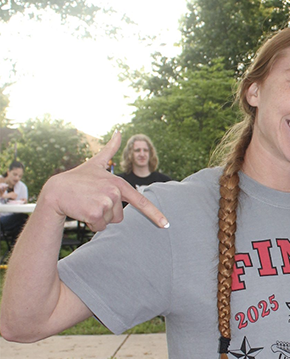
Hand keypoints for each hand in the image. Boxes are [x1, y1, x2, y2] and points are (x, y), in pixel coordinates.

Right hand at [38, 133, 168, 231]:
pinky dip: (91, 223)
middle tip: (92, 200)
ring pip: (109, 221)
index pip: (140, 200)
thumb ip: (110, 150)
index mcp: (118, 183)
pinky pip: (100, 226)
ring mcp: (106, 202)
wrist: (55, 191)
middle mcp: (114, 192)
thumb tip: (118, 132)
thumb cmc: (77, 179)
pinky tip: (82, 210)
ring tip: (86, 204)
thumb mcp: (95, 163)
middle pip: (120, 216)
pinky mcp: (95, 213)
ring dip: (98, 217)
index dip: (154, 214)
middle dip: (107, 213)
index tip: (165, 224)